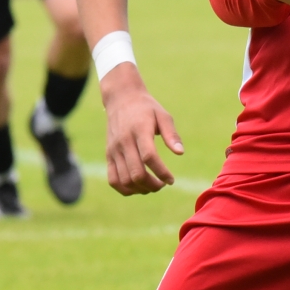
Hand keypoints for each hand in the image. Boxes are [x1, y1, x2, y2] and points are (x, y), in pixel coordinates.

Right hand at [100, 65, 184, 194]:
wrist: (121, 100)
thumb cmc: (146, 108)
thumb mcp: (163, 115)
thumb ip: (171, 134)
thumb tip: (180, 153)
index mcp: (139, 130)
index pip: (149, 157)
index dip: (161, 172)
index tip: (171, 180)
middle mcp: (124, 142)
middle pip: (136, 173)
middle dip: (152, 185)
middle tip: (162, 184)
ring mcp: (114, 150)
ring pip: (125, 180)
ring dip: (141, 189)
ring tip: (152, 186)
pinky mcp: (108, 155)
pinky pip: (113, 180)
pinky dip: (125, 189)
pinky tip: (138, 187)